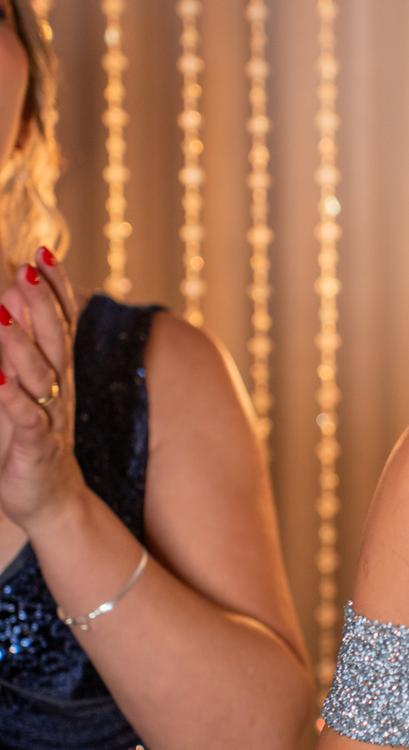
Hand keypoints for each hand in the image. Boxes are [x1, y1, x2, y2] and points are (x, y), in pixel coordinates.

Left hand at [0, 249, 84, 531]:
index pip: (61, 320)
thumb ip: (20, 343)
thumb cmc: (31, 437)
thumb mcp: (26, 383)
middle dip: (40, 303)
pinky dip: (13, 399)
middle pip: (53, 339)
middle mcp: (59, 389)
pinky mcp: (36, 447)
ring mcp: (50, 417)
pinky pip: (26, 420)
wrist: (52, 499)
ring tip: (2, 314)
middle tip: (25, 269)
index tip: (43, 251)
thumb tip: (10, 297)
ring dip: (20, 345)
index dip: (55, 287)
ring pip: (39, 376)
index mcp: (57, 371)